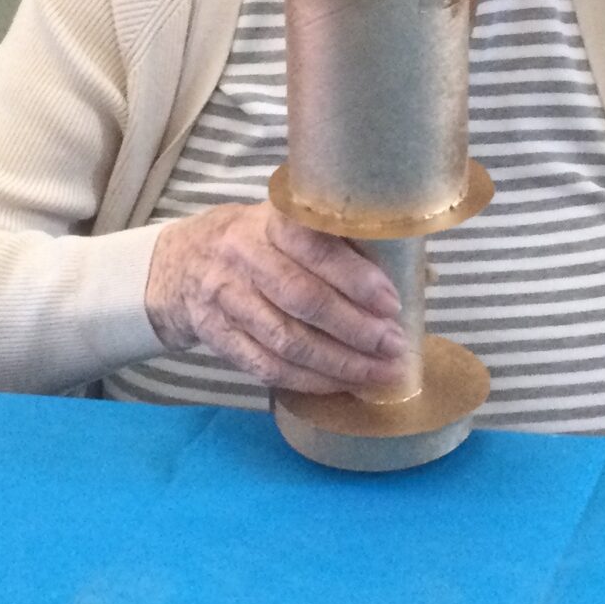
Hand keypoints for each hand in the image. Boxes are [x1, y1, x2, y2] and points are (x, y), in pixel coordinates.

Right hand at [145, 202, 408, 393]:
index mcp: (268, 220)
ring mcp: (224, 297)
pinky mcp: (216, 335)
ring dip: (337, 362)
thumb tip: (422, 275)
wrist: (181, 263)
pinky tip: (339, 383)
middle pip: (302, 298)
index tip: (391, 302)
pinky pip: (265, 366)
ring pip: (286, 340)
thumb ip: (347, 244)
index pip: (313, 246)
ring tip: (377, 373)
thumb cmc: (259, 242)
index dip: (354, 277)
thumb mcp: (291, 225)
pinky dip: (308, 380)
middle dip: (355, 327)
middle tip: (392, 345)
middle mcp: (242, 254)